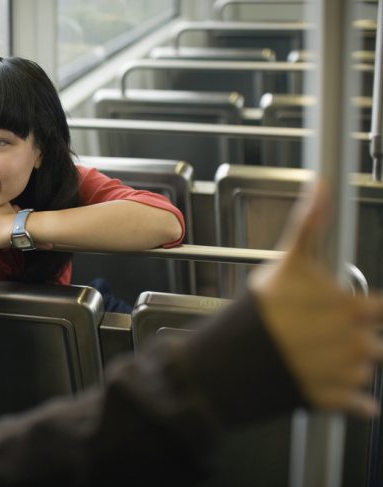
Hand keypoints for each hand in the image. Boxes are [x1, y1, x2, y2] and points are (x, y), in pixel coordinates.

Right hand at [249, 184, 382, 417]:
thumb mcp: (287, 261)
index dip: (367, 310)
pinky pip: (361, 403)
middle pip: (374, 342)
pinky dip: (350, 397)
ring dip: (347, 364)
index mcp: (353, 310)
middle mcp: (357, 344)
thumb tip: (322, 184)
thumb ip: (311, 225)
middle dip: (352, 337)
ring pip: (365, 369)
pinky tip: (324, 381)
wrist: (228, 359)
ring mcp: (345, 375)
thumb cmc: (258, 310)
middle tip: (317, 331)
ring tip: (311, 353)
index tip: (352, 311)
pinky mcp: (333, 401)